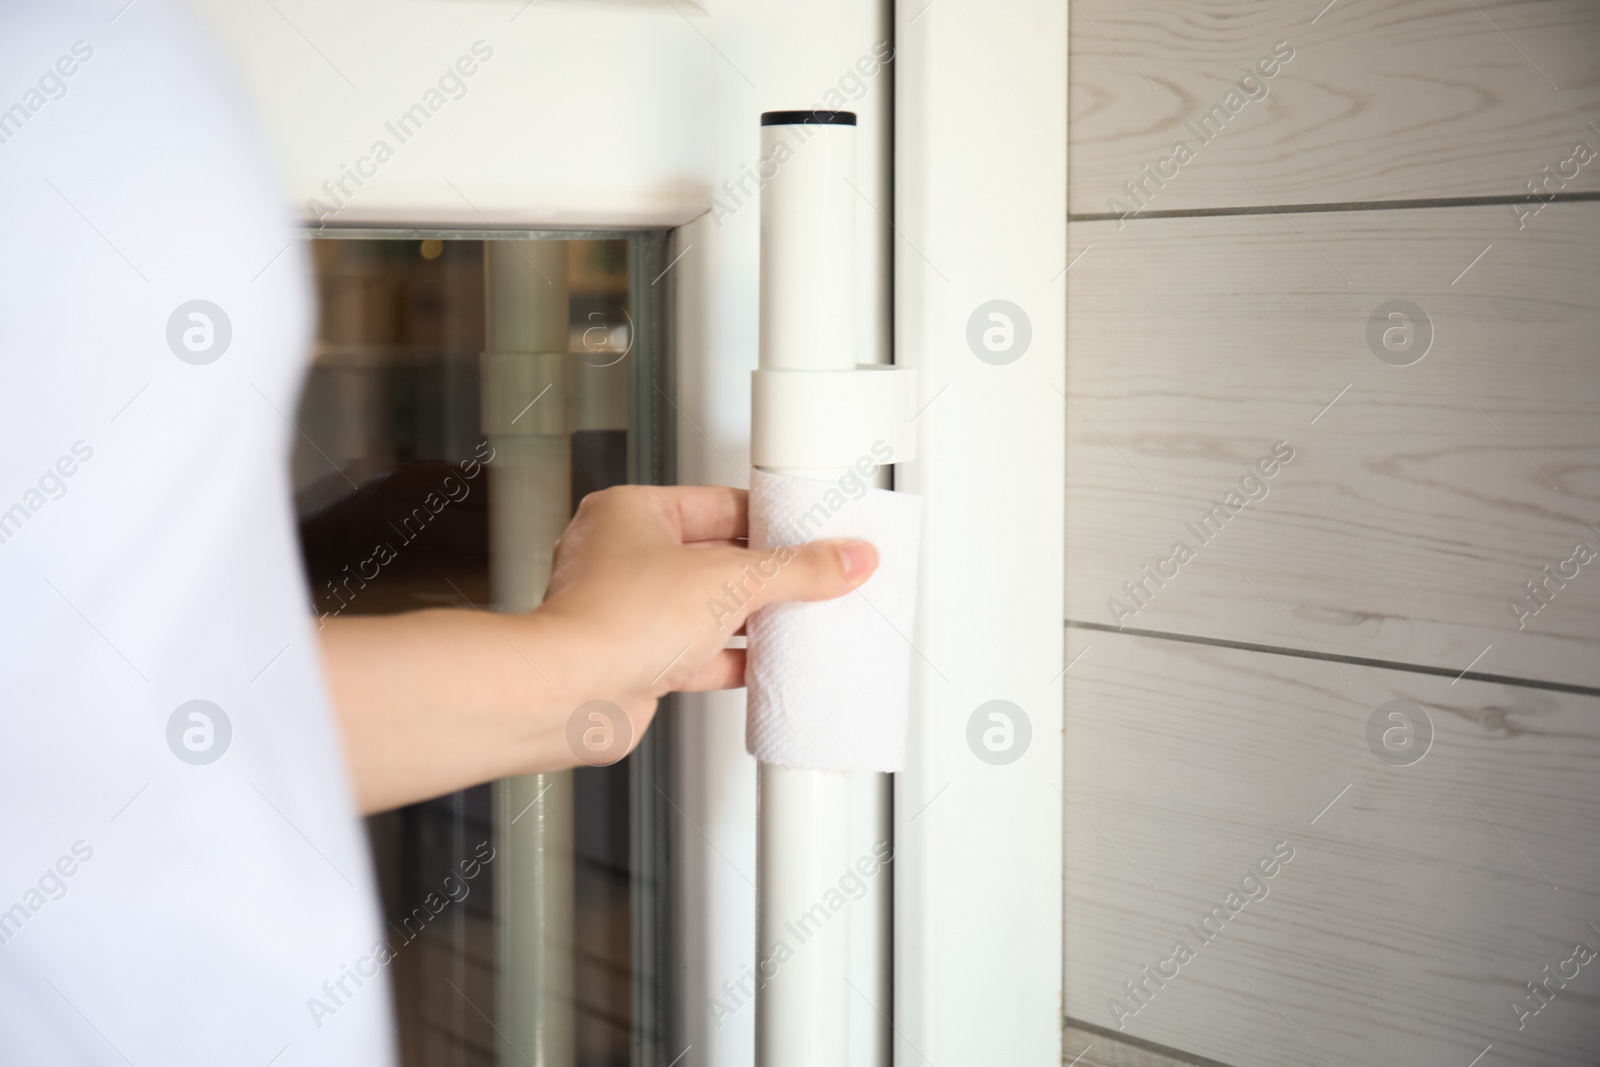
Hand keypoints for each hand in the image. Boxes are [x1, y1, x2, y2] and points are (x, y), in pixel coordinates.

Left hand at [320, 484, 877, 811]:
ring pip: (707, 607)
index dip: (773, 519)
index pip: (721, 504)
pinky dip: (734, 658)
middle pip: (717, 557)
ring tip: (803, 617)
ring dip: (753, 617)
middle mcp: (623, 558)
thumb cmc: (614, 620)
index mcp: (632, 513)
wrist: (570, 694)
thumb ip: (796, 571)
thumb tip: (845, 559)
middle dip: (767, 572)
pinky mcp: (636, 659)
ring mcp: (627, 611)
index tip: (814, 531)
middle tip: (817, 574)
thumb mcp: (730, 581)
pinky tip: (768, 662)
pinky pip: (698, 652)